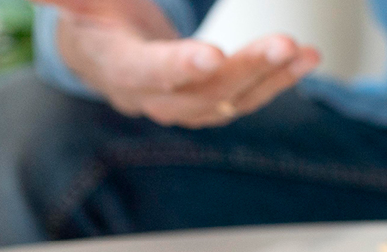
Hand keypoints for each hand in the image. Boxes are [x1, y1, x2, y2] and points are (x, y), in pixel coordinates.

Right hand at [34, 0, 319, 127]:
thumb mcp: (79, 3)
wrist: (106, 51)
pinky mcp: (210, 105)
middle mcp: (152, 98)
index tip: (211, 54)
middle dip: (244, 70)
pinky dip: (279, 81)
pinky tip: (306, 60)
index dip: (177, 67)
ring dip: (272, 78)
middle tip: (281, 44)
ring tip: (307, 53)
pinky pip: (247, 98)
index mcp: (117, 68)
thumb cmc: (95, 18)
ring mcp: (185, 107)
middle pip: (200, 94)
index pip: (147, 73)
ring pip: (230, 102)